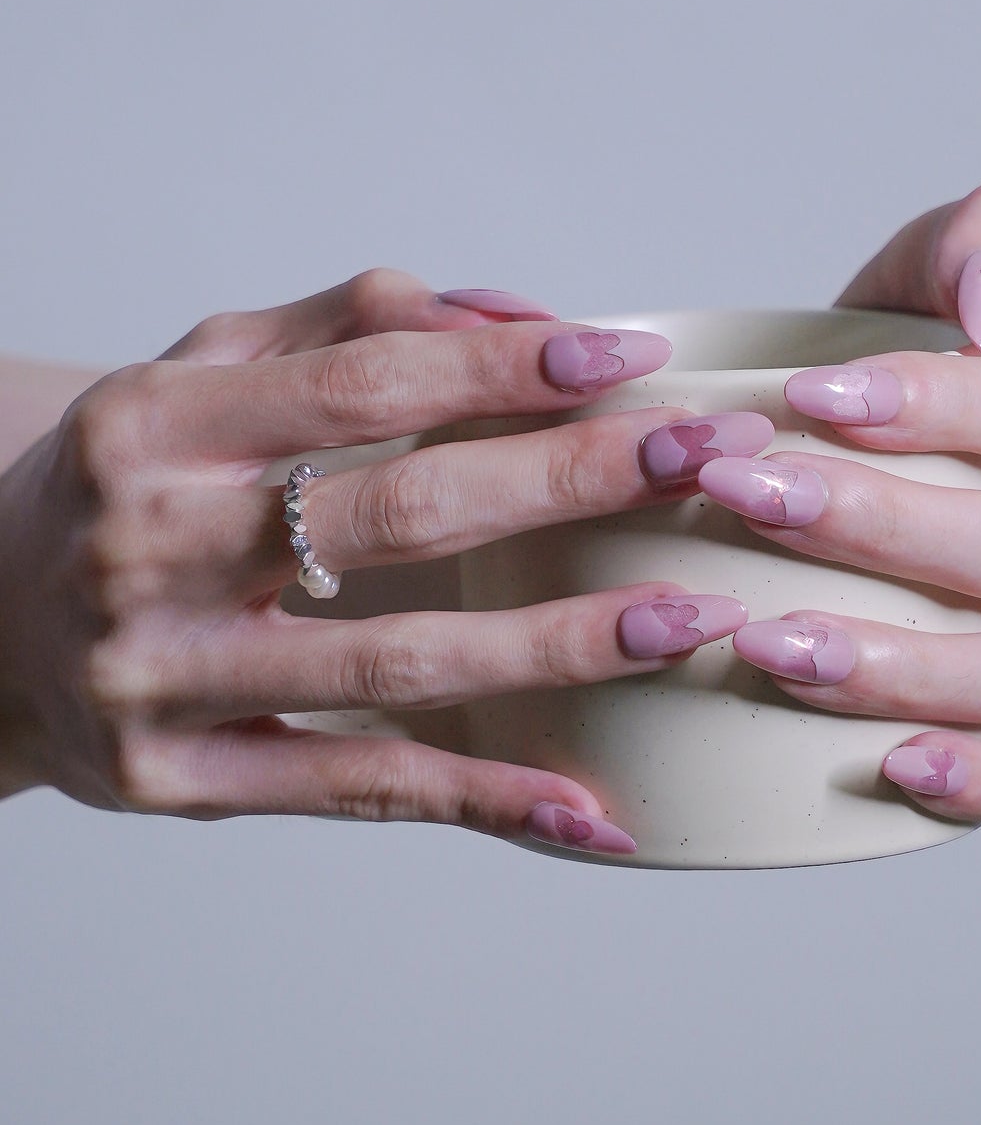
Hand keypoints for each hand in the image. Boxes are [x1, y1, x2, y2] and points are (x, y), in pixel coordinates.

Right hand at [0, 274, 777, 851]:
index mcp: (150, 425)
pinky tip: (588, 806)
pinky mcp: (181, 784)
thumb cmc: (132, 481)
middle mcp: (145, 549)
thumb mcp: (205, 371)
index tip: (628, 360)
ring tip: (686, 622)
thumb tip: (522, 318)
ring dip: (561, 645)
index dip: (505, 370)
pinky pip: (360, 791)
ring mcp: (158, 679)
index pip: (360, 384)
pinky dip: (484, 799)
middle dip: (571, 484)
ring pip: (397, 663)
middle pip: (398, 514)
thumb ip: (353, 326)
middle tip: (703, 464)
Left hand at [699, 180, 980, 821]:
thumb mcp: (917, 300)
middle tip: (749, 499)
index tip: (806, 393)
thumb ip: (972, 246)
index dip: (939, 402)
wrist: (870, 524)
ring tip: (771, 643)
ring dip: (903, 664)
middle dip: (882, 526)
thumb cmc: (891, 411)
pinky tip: (893, 766)